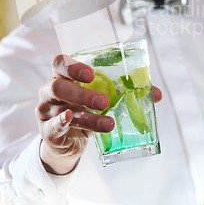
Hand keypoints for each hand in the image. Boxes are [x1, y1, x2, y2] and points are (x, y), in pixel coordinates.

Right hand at [36, 54, 161, 174]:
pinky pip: (52, 127)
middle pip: (58, 86)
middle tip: (105, 101)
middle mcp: (50, 90)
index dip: (73, 66)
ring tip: (108, 121)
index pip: (60, 63)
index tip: (91, 74)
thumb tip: (157, 94)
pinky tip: (72, 120)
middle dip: (82, 93)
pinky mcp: (47, 131)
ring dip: (87, 116)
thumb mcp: (103, 98)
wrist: (69, 141)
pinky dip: (62, 123)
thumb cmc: (86, 110)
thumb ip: (126, 92)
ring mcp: (46, 111)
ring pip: (63, 110)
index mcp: (63, 76)